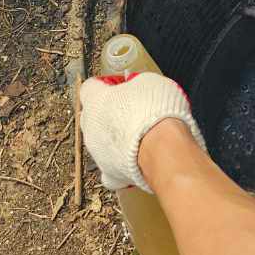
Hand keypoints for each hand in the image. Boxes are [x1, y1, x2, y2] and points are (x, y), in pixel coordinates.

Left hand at [80, 71, 205, 192]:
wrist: (164, 149)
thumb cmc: (155, 113)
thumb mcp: (149, 81)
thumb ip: (135, 82)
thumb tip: (137, 84)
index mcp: (95, 101)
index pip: (91, 87)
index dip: (109, 83)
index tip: (124, 84)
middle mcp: (91, 127)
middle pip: (93, 114)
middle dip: (110, 110)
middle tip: (133, 107)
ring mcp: (98, 153)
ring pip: (101, 141)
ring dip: (116, 136)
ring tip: (140, 132)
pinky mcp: (111, 173)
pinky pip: (110, 167)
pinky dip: (120, 162)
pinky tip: (134, 157)